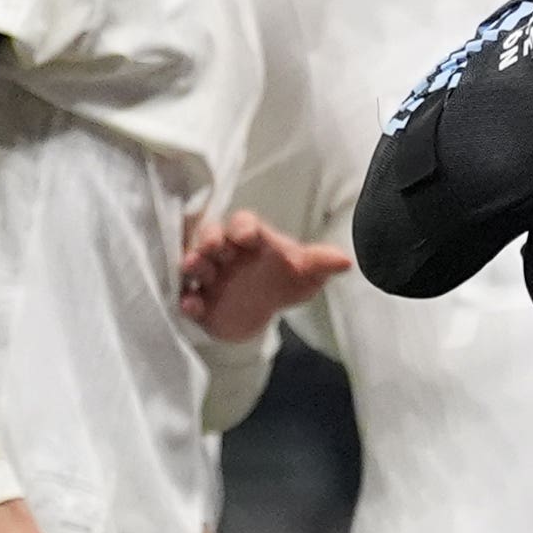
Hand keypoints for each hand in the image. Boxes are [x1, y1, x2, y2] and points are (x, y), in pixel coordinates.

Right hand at [179, 209, 353, 342]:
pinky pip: (186, 294)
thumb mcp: (304, 273)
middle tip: (210, 248)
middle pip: (211, 235)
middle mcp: (224, 250)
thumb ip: (321, 264)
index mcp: (250, 237)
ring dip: (192, 263)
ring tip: (192, 269)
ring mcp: (208, 273)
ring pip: (194, 262)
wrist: (260, 309)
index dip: (243, 227)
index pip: (244, 223)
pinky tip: (192, 305)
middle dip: (208, 239)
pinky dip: (187, 299)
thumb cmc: (281, 279)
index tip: (246, 235)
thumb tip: (345, 261)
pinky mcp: (197, 297)